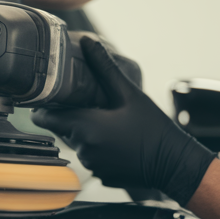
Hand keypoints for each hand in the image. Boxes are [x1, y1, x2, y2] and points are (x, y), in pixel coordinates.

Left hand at [31, 37, 215, 202]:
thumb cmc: (154, 129)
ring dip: (84, 131)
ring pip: (76, 142)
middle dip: (70, 115)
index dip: (44, 106)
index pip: (45, 118)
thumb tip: (88, 43)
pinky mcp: (101, 175)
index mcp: (86, 128)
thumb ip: (105, 68)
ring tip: (105, 118)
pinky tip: (115, 138)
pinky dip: (97, 146)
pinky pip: (91, 156)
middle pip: (61, 128)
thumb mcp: (129, 94)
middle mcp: (84, 150)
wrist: (175, 164)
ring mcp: (92, 166)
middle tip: (86, 101)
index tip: (50, 96)